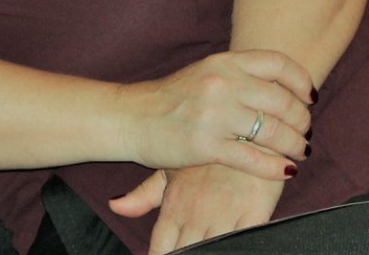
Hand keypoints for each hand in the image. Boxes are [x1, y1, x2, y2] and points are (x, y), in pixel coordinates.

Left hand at [111, 164, 285, 253]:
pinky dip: (237, 247)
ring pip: (213, 251)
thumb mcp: (171, 169)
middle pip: (187, 253)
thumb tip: (114, 206)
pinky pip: (243, 242)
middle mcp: (197, 215)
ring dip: (209, 253)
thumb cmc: (206, 152)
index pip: (161, 247)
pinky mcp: (254, 214)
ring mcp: (226, 216)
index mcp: (175, 207)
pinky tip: (233, 248)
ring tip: (205, 252)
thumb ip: (144, 194)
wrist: (246, 127)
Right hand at [115, 49, 311, 180]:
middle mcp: (221, 82)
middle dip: (302, 121)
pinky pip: (253, 158)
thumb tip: (280, 87)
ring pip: (273, 131)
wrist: (131, 117)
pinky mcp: (205, 145)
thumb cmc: (170, 98)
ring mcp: (214, 114)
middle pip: (282, 101)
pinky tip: (285, 171)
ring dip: (294, 145)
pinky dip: (274, 167)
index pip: (278, 63)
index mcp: (223, 62)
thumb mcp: (204, 72)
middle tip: (306, 133)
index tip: (310, 98)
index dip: (301, 81)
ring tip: (300, 153)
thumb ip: (238, 76)